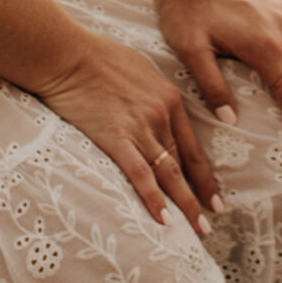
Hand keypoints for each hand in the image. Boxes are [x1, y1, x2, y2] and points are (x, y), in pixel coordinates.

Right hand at [32, 32, 220, 233]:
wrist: (68, 55)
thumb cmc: (98, 56)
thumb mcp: (140, 68)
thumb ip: (153, 93)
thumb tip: (157, 108)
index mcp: (169, 97)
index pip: (192, 145)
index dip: (204, 174)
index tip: (213, 195)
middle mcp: (161, 114)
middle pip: (183, 162)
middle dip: (198, 194)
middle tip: (209, 221)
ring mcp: (140, 127)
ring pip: (168, 172)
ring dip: (184, 203)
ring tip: (196, 228)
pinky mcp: (116, 138)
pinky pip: (140, 174)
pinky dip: (154, 199)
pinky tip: (164, 219)